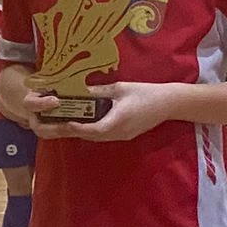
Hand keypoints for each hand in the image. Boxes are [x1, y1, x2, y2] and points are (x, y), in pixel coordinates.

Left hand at [31, 81, 172, 142]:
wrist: (169, 103)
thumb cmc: (146, 93)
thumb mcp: (120, 88)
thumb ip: (99, 91)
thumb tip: (79, 90)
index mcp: (117, 120)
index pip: (90, 129)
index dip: (75, 127)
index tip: (62, 121)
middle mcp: (118, 132)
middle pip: (90, 136)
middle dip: (73, 131)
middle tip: (56, 124)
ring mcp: (123, 136)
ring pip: (97, 137)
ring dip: (82, 132)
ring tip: (67, 123)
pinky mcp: (126, 135)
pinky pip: (105, 136)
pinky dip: (93, 131)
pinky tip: (86, 123)